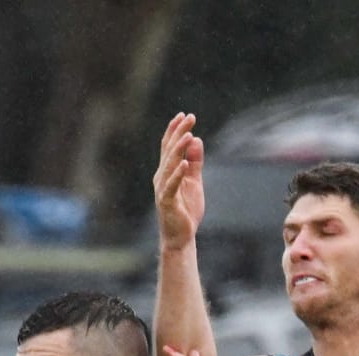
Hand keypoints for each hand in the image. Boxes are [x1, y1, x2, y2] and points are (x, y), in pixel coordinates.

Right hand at [153, 112, 205, 248]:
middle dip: (179, 133)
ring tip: (189, 135)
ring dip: (179, 149)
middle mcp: (161, 177)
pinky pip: (172, 185)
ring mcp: (163, 189)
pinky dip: (178, 174)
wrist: (180, 237)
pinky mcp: (167, 201)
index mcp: (167, 171)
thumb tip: (197, 140)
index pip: (169, 146)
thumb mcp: (194, 182)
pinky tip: (185, 163)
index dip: (176, 130)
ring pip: (169, 164)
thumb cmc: (186, 210)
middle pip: (169, 150)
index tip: (185, 115)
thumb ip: (195, 162)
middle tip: (190, 117)